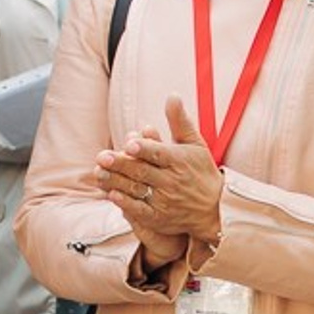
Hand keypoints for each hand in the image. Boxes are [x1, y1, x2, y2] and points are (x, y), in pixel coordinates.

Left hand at [97, 94, 222, 260]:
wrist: (214, 209)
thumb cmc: (201, 172)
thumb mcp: (195, 145)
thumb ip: (180, 122)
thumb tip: (172, 96)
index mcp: (180, 161)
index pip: (160, 154)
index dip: (145, 149)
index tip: (130, 144)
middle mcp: (173, 181)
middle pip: (143, 171)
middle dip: (121, 164)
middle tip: (102, 156)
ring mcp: (166, 201)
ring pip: (137, 189)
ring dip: (116, 181)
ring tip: (99, 172)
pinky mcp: (159, 217)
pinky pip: (140, 210)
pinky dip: (126, 203)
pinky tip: (112, 194)